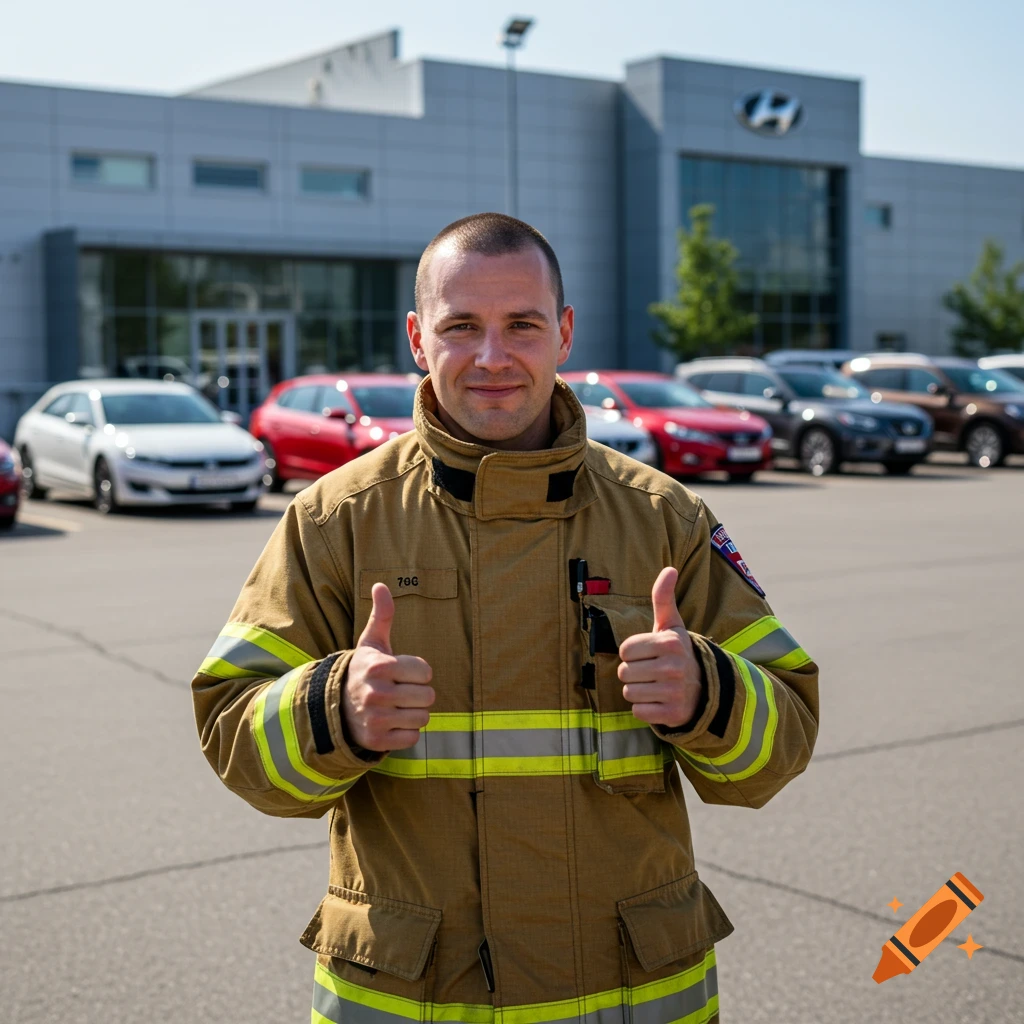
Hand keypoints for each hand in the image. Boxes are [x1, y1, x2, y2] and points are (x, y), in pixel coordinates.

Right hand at [342, 583, 434, 750]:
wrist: (335, 706)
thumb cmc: (363, 670)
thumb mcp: (372, 643)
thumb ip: (382, 615)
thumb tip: (381, 584)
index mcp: (378, 667)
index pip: (425, 671)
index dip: (419, 672)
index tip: (403, 673)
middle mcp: (376, 693)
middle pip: (428, 696)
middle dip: (419, 694)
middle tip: (402, 691)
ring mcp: (375, 719)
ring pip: (422, 718)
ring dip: (414, 713)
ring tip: (398, 707)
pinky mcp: (376, 741)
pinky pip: (413, 738)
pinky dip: (406, 733)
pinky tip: (392, 723)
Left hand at [618, 567, 702, 727]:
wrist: (705, 688)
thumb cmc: (677, 652)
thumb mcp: (671, 625)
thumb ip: (664, 597)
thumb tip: (670, 568)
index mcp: (670, 643)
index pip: (625, 650)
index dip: (633, 653)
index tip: (649, 654)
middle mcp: (674, 667)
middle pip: (624, 672)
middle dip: (634, 673)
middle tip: (652, 671)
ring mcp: (674, 692)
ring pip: (629, 693)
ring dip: (638, 691)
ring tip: (656, 685)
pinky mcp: (673, 714)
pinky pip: (638, 712)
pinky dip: (645, 709)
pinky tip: (660, 701)